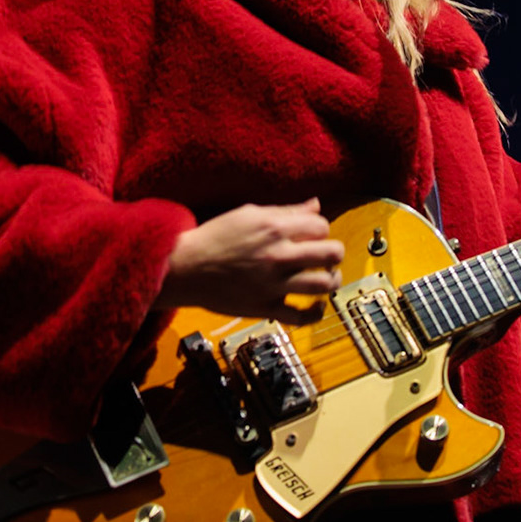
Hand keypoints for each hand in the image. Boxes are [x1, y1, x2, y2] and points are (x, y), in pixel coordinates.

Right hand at [154, 198, 343, 321]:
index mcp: (274, 227)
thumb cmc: (215, 237)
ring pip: (324, 284)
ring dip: (332, 280)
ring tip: (325, 278)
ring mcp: (273, 283)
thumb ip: (286, 211)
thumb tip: (316, 204)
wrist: (185, 267)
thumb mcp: (250, 214)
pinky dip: (316, 312)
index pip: (321, 225)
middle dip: (334, 253)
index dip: (321, 230)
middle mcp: (278, 254)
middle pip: (331, 252)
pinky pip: (302, 317)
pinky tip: (316, 305)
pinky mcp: (265, 307)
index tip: (313, 236)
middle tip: (325, 256)